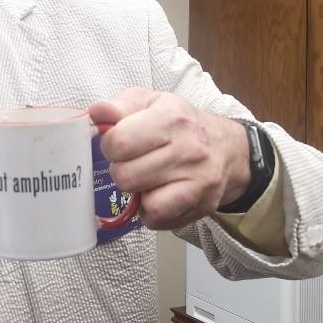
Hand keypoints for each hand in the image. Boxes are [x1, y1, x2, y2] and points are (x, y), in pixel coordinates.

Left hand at [88, 88, 250, 229]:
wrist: (226, 146)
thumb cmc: (179, 123)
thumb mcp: (149, 102)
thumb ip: (119, 106)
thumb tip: (96, 113)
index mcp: (171, 117)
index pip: (119, 142)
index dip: (109, 146)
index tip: (118, 144)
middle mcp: (189, 148)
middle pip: (126, 176)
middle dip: (122, 171)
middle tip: (133, 163)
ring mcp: (199, 179)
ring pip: (145, 203)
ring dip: (138, 194)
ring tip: (145, 179)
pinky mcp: (203, 204)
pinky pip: (160, 219)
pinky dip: (152, 212)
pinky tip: (156, 195)